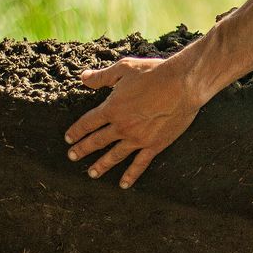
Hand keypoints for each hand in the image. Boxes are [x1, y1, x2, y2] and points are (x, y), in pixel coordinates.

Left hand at [64, 56, 202, 188]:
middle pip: (97, 141)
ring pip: (114, 156)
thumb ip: (102, 76)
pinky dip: (130, 175)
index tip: (68, 138)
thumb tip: (83, 78)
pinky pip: (139, 164)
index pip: (88, 123)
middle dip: (82, 149)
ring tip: (92, 173)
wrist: (184, 84)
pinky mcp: (154, 145)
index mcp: (112, 108)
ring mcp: (138, 138)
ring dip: (101, 165)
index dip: (76, 131)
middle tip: (72, 156)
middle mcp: (121, 127)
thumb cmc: (155, 73)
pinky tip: (123, 184)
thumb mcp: (125, 68)